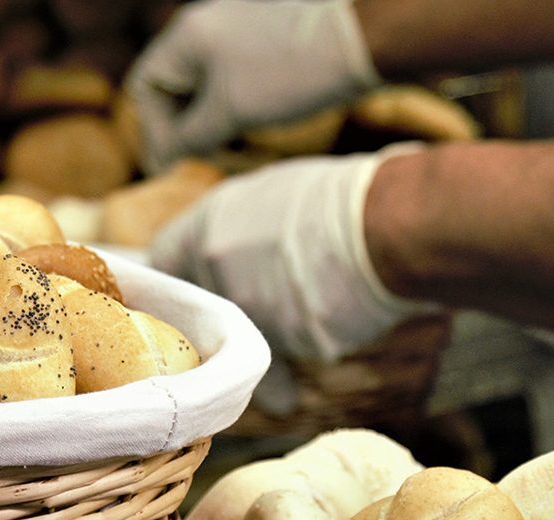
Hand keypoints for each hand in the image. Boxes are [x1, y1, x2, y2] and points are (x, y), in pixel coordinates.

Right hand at [124, 0, 380, 172]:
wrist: (360, 43)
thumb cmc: (290, 76)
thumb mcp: (230, 113)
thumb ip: (189, 137)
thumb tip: (166, 157)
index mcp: (188, 32)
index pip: (147, 86)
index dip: (153, 131)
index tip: (170, 165)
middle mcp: (208, 18)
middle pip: (176, 80)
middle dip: (182, 123)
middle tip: (194, 159)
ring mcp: (240, 21)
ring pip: (207, 77)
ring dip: (208, 114)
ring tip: (223, 146)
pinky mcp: (269, 31)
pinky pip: (234, 69)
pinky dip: (233, 99)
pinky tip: (252, 124)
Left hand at [149, 145, 432, 362]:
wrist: (389, 224)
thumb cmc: (342, 195)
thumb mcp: (277, 192)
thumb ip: (240, 223)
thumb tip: (236, 240)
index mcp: (209, 225)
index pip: (163, 257)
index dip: (181, 268)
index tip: (192, 279)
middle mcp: (218, 271)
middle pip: (206, 305)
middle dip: (229, 312)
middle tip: (252, 315)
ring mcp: (253, 311)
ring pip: (250, 336)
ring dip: (271, 340)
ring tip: (292, 362)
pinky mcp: (291, 344)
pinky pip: (293, 348)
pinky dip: (308, 343)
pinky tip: (333, 328)